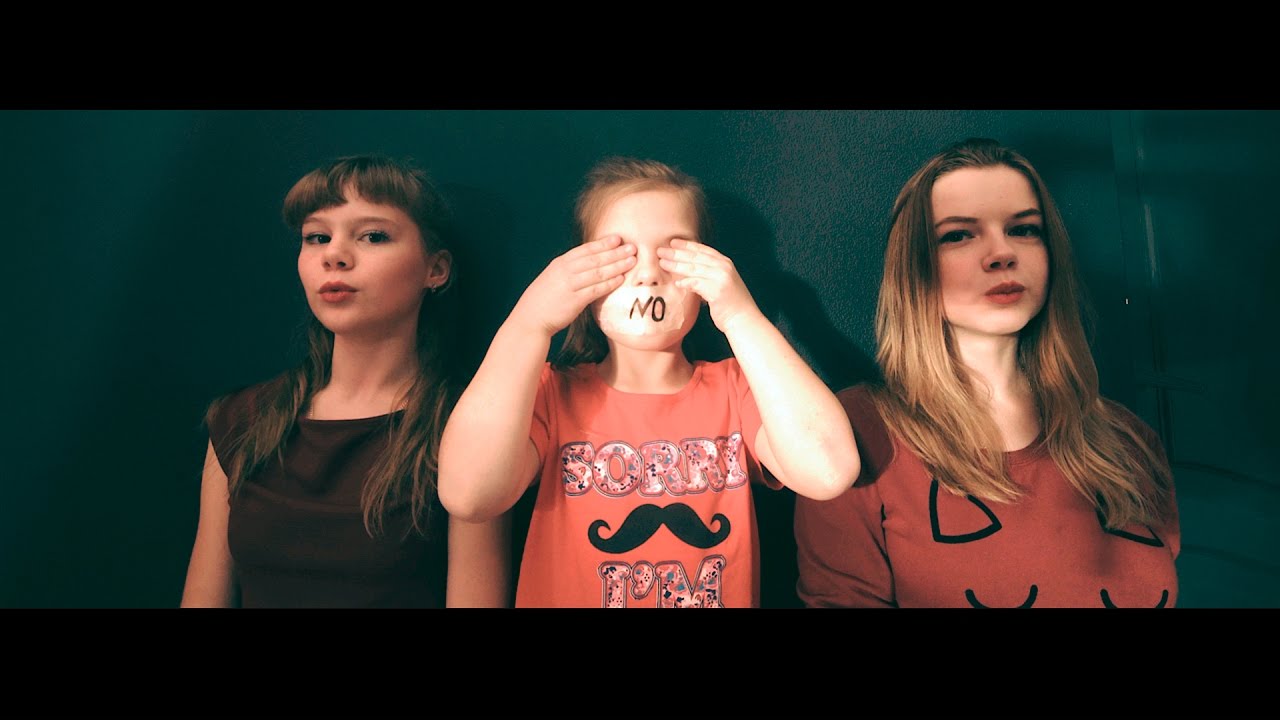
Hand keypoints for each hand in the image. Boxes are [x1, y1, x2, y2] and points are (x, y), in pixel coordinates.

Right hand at [510, 235, 635, 337]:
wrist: (531, 317)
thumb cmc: (544, 298)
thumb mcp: (554, 276)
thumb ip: (570, 269)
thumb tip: (590, 264)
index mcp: (560, 263)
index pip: (585, 249)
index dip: (603, 243)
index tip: (618, 238)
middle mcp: (565, 271)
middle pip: (595, 258)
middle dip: (615, 252)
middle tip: (633, 247)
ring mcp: (570, 285)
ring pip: (598, 272)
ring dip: (617, 266)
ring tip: (632, 261)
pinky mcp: (574, 300)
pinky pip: (596, 289)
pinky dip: (610, 283)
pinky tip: (621, 279)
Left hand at [658, 239, 761, 331]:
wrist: (744, 320)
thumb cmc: (731, 305)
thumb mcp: (721, 284)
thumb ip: (708, 275)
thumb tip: (687, 274)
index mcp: (725, 263)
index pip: (703, 250)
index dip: (687, 245)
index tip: (673, 242)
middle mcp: (724, 267)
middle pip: (696, 257)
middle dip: (677, 253)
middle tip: (661, 250)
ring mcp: (722, 278)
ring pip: (694, 268)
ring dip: (676, 265)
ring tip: (662, 263)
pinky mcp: (717, 291)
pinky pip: (697, 284)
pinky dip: (686, 282)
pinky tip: (676, 283)